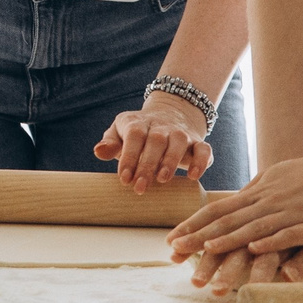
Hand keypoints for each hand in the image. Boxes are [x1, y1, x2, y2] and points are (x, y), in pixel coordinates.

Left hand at [95, 92, 212, 193]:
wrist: (171, 114)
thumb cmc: (138, 133)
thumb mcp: (120, 133)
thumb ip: (110, 143)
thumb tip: (99, 151)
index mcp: (138, 123)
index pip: (134, 136)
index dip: (129, 157)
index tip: (124, 179)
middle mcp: (161, 126)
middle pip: (155, 141)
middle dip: (147, 165)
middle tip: (140, 188)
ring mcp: (180, 134)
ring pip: (179, 142)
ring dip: (171, 161)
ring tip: (163, 179)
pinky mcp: (197, 143)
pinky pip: (204, 149)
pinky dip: (201, 161)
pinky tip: (193, 176)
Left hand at [168, 137, 302, 292]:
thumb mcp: (279, 177)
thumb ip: (258, 191)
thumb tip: (238, 199)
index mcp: (259, 191)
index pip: (218, 209)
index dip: (193, 224)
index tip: (171, 238)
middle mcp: (269, 200)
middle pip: (228, 220)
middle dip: (199, 237)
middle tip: (174, 251)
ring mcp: (290, 211)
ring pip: (253, 227)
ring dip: (228, 240)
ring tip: (205, 251)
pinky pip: (288, 233)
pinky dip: (270, 241)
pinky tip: (254, 249)